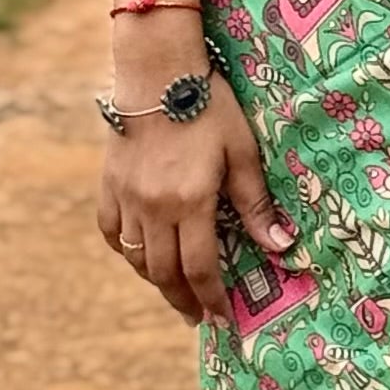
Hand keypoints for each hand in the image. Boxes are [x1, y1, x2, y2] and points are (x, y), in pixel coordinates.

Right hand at [97, 71, 289, 324]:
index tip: (222, 319)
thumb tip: (280, 246)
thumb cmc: (209, 106)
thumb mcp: (242, 152)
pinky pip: (111, 231)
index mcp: (190, 202)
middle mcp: (154, 208)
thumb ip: (255, 203)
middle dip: (183, 300)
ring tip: (173, 291)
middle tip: (197, 317)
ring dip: (155, 280)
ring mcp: (127, 197)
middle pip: (164, 273)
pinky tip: (139, 256)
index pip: (200, 269)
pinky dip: (126, 250)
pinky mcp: (109, 183)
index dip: (212, 299)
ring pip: (136, 257)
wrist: (157, 70)